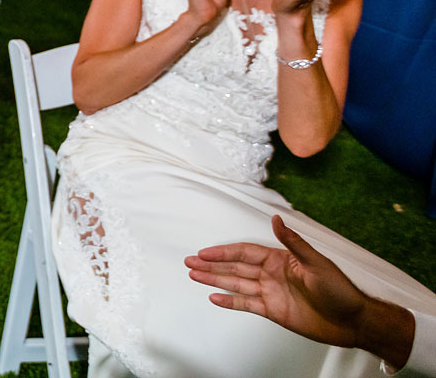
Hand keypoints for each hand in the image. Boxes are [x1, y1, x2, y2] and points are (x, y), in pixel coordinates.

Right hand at [185, 215, 412, 361]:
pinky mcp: (274, 311)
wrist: (351, 321)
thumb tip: (277, 220)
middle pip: (235, 268)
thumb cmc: (339, 289)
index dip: (224, 253)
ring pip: (236, 285)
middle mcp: (271, 274)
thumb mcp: (317, 263)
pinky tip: (214, 298)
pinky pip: (246, 304)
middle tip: (190, 263)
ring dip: (215, 280)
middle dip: (212, 265)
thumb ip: (294, 243)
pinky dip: (230, 301)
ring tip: (194, 276)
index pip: (245, 253)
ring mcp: (271, 293)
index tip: (205, 252)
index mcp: (280, 258)